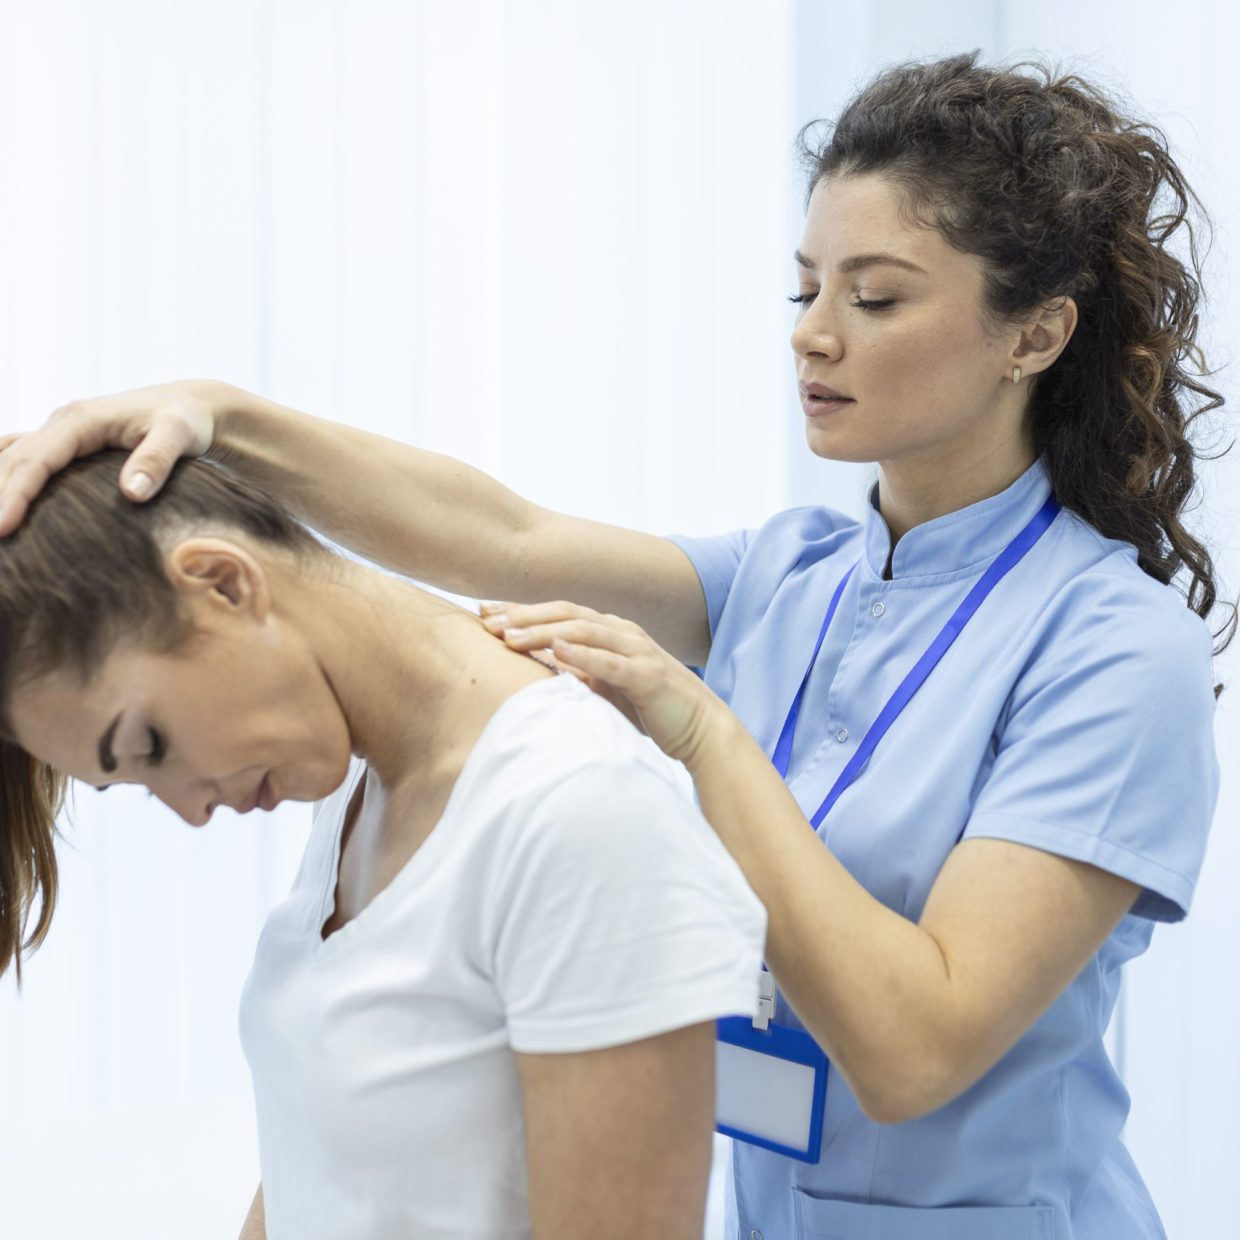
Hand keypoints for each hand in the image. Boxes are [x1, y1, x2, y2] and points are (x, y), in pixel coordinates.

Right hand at [0, 378, 225, 535]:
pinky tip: (4, 506)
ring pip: (9, 458)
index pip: (35, 460)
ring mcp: (61, 434)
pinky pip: (24, 460)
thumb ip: (156, 460)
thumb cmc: (187, 422)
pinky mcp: (67, 446)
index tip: (1, 528)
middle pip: (11, 460)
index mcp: (80, 421)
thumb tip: (132, 494)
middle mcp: (62, 423)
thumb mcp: (179, 435)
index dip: (14, 494)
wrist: (192, 407)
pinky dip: (6, 479)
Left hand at [479, 600, 727, 768]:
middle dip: (523, 615)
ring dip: (543, 631)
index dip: (522, 611)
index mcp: (611, 632)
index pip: (560, 613)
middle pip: (566, 614)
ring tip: (510, 636)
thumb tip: (542, 666)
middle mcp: (623, 633)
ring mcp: (638, 651)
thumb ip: (580, 672)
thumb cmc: (651, 710)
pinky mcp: (648, 676)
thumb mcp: (607, 687)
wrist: (701, 730)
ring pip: (583, 631)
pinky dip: (582, 654)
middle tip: (486, 619)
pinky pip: (610, 662)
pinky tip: (556, 650)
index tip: (485, 613)